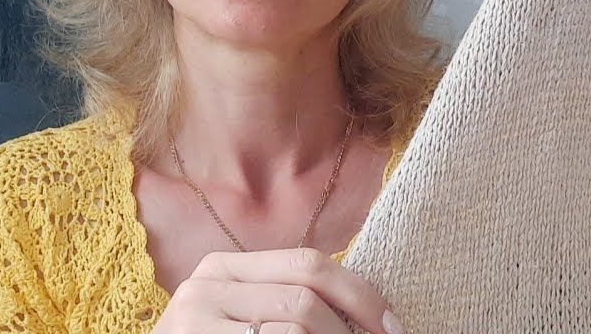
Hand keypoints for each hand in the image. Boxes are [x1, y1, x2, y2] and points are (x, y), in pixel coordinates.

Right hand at [151, 247, 402, 333]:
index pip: (309, 264)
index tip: (393, 327)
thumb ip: (283, 301)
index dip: (361, 294)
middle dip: (351, 329)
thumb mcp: (239, 318)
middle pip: (305, 297)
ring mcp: (196, 318)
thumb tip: (367, 315)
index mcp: (224, 267)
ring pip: (295, 329)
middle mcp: (207, 284)